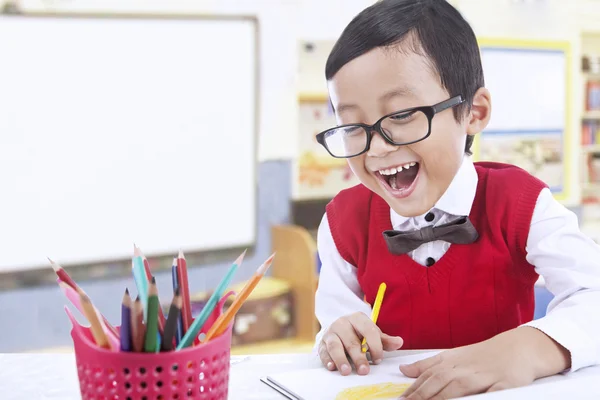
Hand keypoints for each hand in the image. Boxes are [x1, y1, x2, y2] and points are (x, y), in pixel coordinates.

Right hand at [318, 312, 403, 375]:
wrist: (339, 329)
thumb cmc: (358, 333)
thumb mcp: (372, 334)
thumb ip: (385, 340)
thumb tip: (399, 342)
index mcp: (357, 318)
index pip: (368, 330)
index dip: (375, 346)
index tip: (378, 360)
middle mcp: (342, 323)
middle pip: (351, 340)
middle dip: (358, 357)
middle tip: (364, 371)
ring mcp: (331, 332)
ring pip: (335, 345)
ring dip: (341, 359)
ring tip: (346, 371)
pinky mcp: (322, 343)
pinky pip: (323, 351)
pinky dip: (327, 359)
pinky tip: (332, 367)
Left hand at [399, 327, 570, 398]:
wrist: (517, 348)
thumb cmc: (481, 355)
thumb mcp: (452, 357)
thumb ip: (427, 365)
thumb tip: (403, 370)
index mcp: (451, 362)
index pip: (427, 377)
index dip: (413, 389)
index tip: (400, 399)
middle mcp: (464, 369)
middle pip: (438, 382)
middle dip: (421, 396)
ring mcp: (483, 377)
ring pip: (458, 388)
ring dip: (442, 398)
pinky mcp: (504, 385)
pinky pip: (491, 394)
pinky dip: (482, 399)